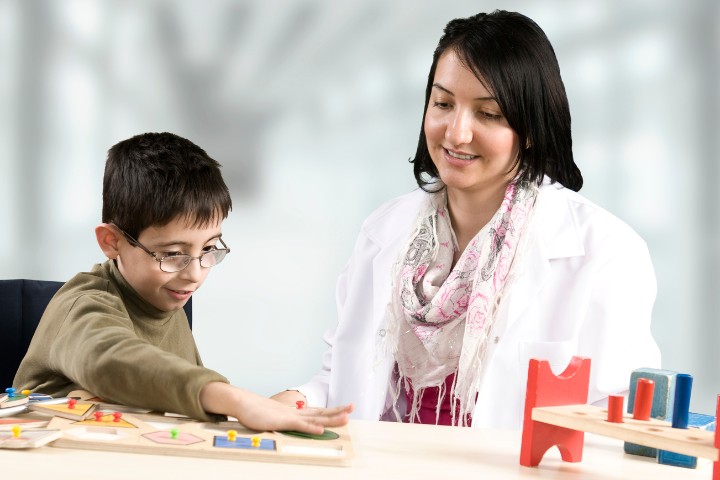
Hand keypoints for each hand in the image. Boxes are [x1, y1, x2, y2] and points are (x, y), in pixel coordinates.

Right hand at [200, 382, 352, 434]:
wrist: (243, 403)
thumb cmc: (258, 411)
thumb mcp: (276, 416)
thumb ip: (287, 419)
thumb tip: (295, 422)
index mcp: (296, 412)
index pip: (319, 411)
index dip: (333, 410)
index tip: (346, 408)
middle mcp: (297, 412)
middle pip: (321, 412)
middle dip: (338, 411)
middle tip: (352, 407)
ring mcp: (290, 416)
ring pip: (315, 418)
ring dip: (331, 419)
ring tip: (345, 418)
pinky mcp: (282, 422)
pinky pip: (299, 426)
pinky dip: (311, 428)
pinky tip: (321, 431)